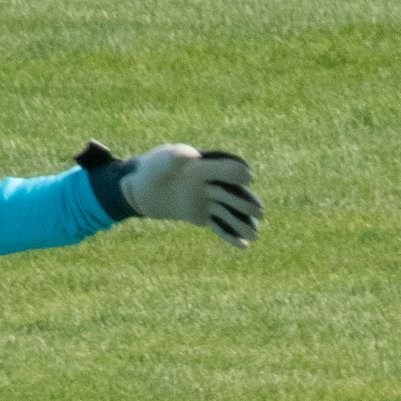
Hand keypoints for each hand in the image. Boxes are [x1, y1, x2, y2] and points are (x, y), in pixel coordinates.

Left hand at [76, 140, 262, 247]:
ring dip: (241, 222)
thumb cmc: (150, 170)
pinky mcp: (202, 215)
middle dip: (245, 203)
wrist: (140, 190)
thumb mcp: (159, 162)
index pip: (225, 168)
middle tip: (259, 213)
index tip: (248, 177)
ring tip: (255, 235)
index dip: (236, 172)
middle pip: (232, 192)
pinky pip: (219, 225)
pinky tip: (243, 245)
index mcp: (204, 165)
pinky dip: (229, 235)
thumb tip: (191, 156)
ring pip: (228, 211)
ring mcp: (208, 200)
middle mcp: (211, 182)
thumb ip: (174, 157)